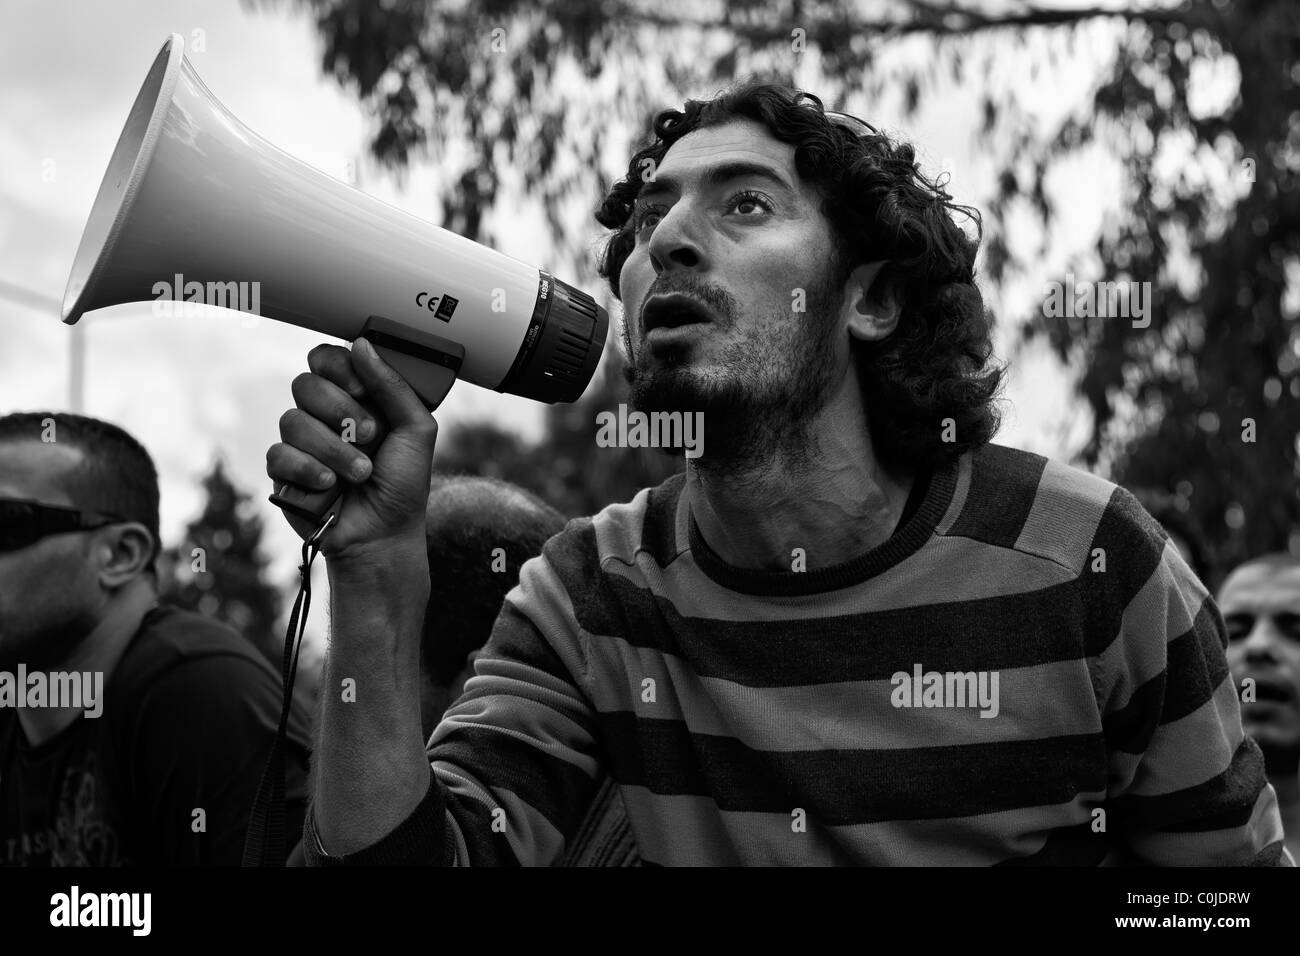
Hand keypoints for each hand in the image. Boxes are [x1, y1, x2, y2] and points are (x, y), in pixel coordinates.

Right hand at [266, 338, 437, 558]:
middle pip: (305, 384)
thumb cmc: (404, 485)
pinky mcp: (282, 471)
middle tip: (370, 437)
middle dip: (341, 411)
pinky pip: (278, 453)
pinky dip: (308, 469)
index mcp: (355, 399)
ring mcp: (301, 442)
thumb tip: (361, 343)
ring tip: (361, 474)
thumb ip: (393, 385)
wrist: (384, 535)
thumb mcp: (416, 430)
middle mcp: (324, 415)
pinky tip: (329, 486)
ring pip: (292, 420)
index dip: (339, 369)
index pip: (326, 359)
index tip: (363, 390)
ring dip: (333, 449)